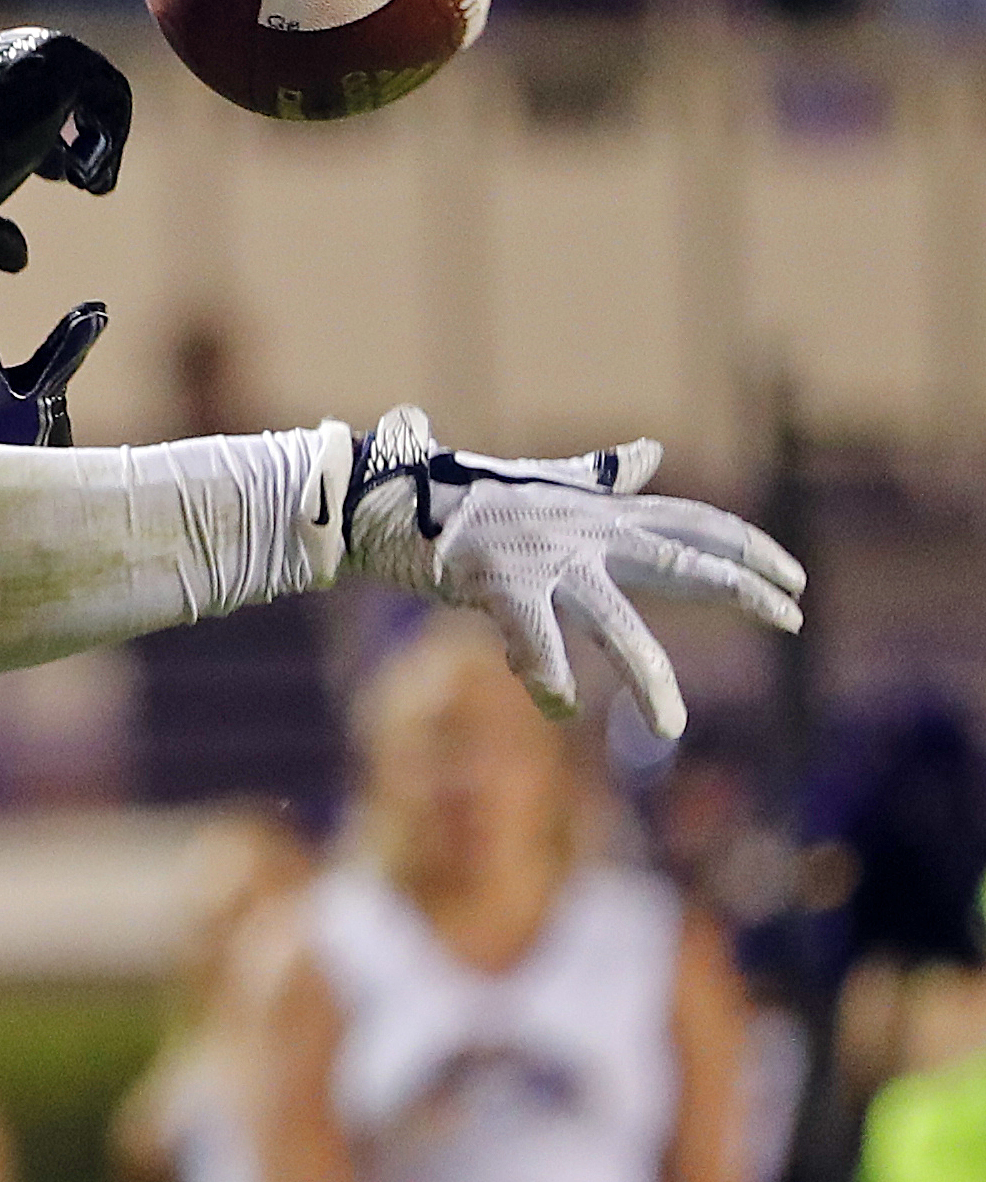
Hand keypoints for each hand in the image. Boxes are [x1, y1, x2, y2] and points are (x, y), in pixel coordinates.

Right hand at [0, 28, 131, 271]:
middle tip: (77, 177)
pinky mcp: (64, 61)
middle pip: (57, 86)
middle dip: (75, 132)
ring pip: (90, 88)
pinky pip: (109, 91)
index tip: (53, 174)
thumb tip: (18, 261)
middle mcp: (1, 57)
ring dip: (99, 138)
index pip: (18, 96)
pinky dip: (111, 134)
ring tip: (94, 183)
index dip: (44, 136)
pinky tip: (94, 173)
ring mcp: (35, 54)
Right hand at [342, 406, 806, 736]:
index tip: (794, 579)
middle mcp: (584, 534)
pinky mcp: (499, 585)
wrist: (388, 497)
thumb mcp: (543, 485)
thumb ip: (597, 476)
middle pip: (681, 563)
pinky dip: (548, 676)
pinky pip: (535, 642)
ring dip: (648, 678)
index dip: (748, 548)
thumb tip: (647, 454)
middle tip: (794, 617)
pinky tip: (561, 706)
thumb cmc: (462, 496)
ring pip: (613, 624)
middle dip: (743, 589)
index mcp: (598, 513)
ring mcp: (544, 561)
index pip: (694, 524)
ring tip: (673, 728)